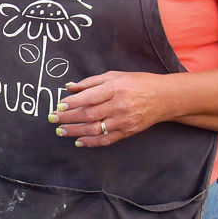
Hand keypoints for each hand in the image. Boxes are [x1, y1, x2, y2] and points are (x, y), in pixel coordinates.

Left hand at [47, 71, 166, 147]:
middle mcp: (119, 106)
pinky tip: (78, 141)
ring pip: (95, 129)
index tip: (58, 105)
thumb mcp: (114, 76)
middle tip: (53, 119)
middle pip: (89, 115)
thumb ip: (90, 82)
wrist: (164, 97)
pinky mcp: (127, 132)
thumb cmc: (137, 83)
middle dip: (68, 118)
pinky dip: (91, 142)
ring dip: (75, 131)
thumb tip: (69, 87)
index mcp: (115, 89)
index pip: (89, 98)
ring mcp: (123, 121)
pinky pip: (106, 140)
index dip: (72, 103)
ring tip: (60, 131)